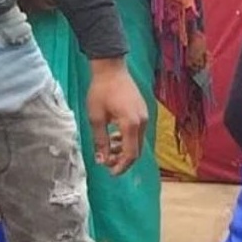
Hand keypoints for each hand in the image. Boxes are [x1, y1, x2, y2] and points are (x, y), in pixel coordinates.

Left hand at [86, 58, 147, 175]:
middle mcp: (142, 122)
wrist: (111, 69)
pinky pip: (137, 132)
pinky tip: (114, 135)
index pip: (130, 154)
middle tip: (106, 162)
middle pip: (136, 150)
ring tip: (108, 148)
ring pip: (137, 142)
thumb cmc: (101, 91)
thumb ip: (100, 141)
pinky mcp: (143, 112)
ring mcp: (144, 117)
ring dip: (124, 149)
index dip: (121, 166)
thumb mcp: (96, 118)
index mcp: (131, 124)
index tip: (110, 173)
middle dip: (122, 159)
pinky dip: (127, 139)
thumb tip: (101, 160)